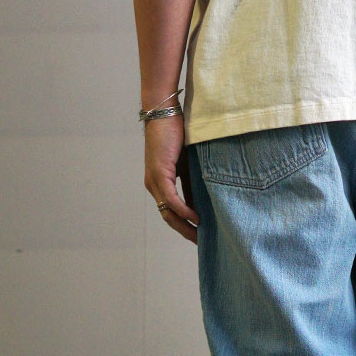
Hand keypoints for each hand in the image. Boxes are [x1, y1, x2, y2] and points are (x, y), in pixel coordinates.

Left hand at [143, 116, 199, 243]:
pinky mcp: (159, 174)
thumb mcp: (188, 165)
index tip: (200, 236)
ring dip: (184, 226)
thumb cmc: (177, 133)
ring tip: (201, 236)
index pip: (170, 213)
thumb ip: (192, 185)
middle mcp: (153, 185)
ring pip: (168, 213)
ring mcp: (154, 181)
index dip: (184, 227)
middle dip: (185, 232)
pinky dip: (184, 211)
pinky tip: (196, 218)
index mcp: (159, 183)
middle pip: (168, 218)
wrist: (164, 112)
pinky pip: (172, 200)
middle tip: (202, 243)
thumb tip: (202, 205)